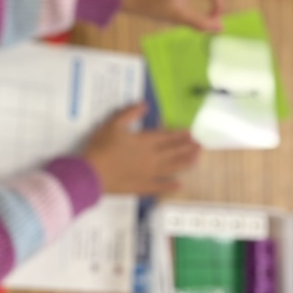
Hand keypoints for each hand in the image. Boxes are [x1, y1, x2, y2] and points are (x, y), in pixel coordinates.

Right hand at [82, 104, 199, 196]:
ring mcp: (148, 174)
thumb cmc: (101, 147)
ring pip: (171, 168)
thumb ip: (129, 113)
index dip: (179, 135)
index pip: (166, 137)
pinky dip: (170, 186)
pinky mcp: (142, 186)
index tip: (191, 133)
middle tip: (200, 146)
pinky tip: (179, 185)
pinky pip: (160, 186)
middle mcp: (151, 157)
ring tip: (196, 160)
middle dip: (187, 148)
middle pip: (173, 152)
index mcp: (144, 141)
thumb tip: (145, 106)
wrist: (92, 174)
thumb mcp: (112, 124)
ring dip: (185, 164)